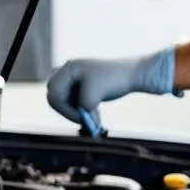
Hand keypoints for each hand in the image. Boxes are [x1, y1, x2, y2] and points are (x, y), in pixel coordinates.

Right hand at [46, 48, 180, 126]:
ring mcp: (76, 79)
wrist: (135, 74)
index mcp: (69, 68)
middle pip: (56, 97)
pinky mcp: (84, 87)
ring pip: (67, 102)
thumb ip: (82, 106)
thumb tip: (80, 119)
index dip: (65, 110)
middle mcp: (70, 72)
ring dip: (78, 112)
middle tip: (85, 120)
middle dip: (69, 111)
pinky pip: (76, 102)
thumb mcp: (94, 94)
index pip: (54, 94)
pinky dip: (84, 110)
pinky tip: (96, 116)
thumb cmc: (116, 79)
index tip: (81, 118)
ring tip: (95, 117)